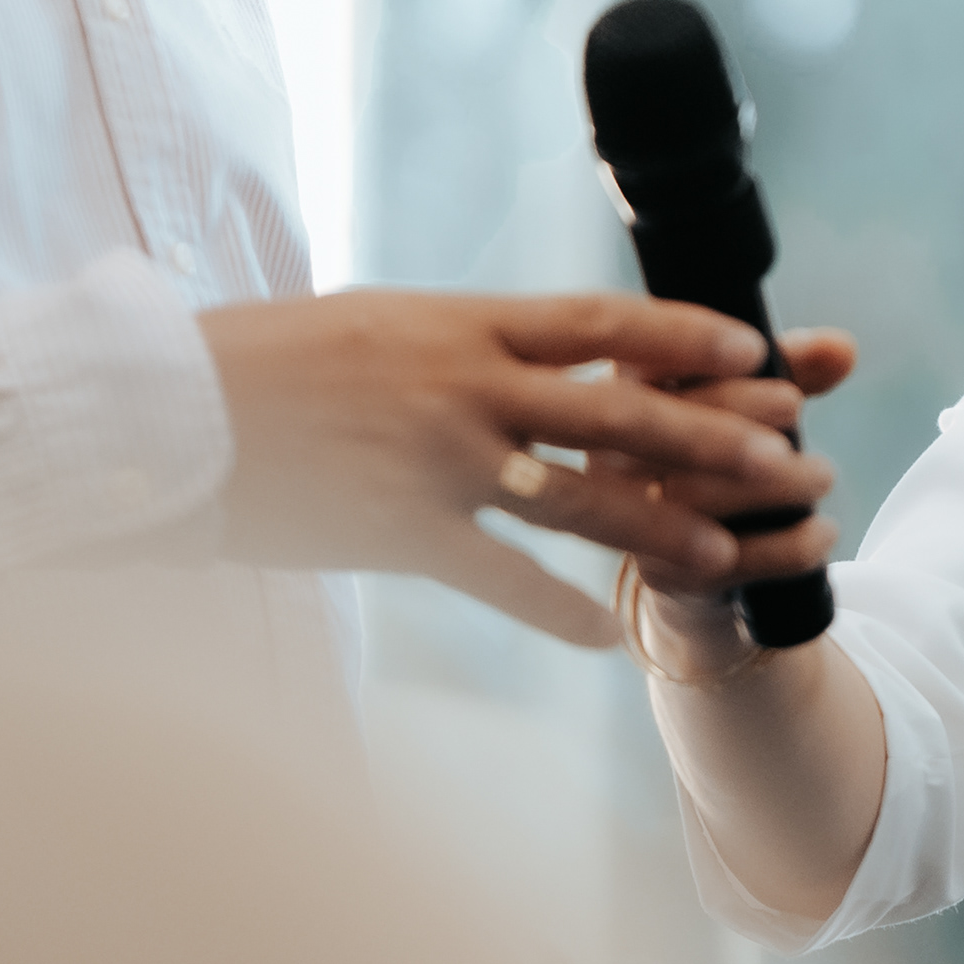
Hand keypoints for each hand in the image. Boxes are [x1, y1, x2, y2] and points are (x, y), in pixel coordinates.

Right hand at [194, 291, 834, 646]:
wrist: (170, 412)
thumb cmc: (263, 360)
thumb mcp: (377, 323)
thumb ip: (459, 340)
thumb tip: (519, 340)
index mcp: (466, 322)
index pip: (604, 322)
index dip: (688, 335)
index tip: (759, 345)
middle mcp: (468, 385)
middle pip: (621, 412)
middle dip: (716, 436)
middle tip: (793, 458)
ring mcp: (440, 461)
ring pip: (580, 498)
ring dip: (662, 530)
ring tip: (731, 557)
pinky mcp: (401, 532)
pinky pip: (500, 579)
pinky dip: (555, 611)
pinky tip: (603, 640)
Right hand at [593, 327, 856, 677]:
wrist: (699, 561)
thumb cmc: (727, 459)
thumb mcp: (758, 403)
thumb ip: (796, 369)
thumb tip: (840, 349)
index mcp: (629, 392)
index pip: (649, 363)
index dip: (696, 352)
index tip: (757, 352)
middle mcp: (614, 452)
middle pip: (661, 426)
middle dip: (734, 412)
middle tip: (794, 406)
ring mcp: (630, 517)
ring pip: (692, 496)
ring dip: (770, 483)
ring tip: (823, 475)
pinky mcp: (659, 573)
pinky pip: (719, 562)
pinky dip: (782, 547)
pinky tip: (822, 533)